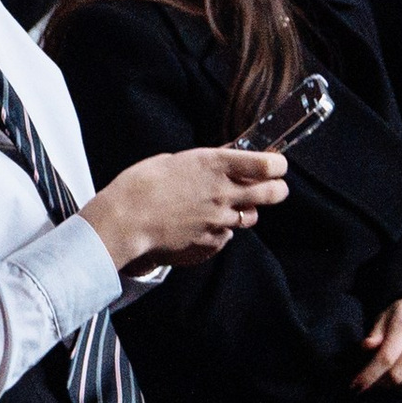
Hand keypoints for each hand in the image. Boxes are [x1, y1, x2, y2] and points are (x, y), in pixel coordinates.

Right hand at [81, 147, 286, 271]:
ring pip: (251, 217)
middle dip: (277, 189)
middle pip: (274, 193)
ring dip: (244, 211)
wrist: (125, 222)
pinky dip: (219, 231)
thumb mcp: (172, 160)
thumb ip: (202, 163)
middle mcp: (225, 193)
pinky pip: (226, 236)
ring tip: (223, 208)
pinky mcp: (211, 243)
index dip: (276, 165)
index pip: (269, 165)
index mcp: (215, 165)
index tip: (273, 164)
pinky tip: (199, 226)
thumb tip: (220, 159)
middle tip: (272, 188)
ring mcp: (220, 221)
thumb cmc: (140, 185)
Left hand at [353, 297, 401, 392]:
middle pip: (398, 375)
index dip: (369, 376)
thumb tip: (366, 347)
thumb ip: (376, 332)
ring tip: (391, 382)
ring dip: (398, 389)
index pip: (385, 358)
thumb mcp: (387, 314)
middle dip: (380, 383)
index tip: (355, 387)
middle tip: (374, 381)